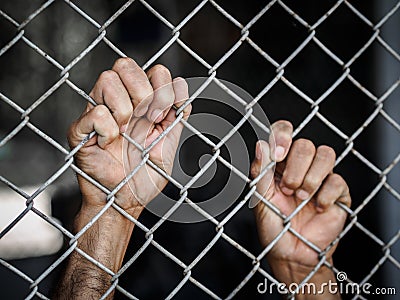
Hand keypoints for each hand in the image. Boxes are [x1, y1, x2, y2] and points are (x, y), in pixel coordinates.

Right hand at [68, 58, 190, 212]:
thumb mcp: (170, 143)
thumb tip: (181, 84)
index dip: (163, 87)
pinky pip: (95, 112)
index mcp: (141, 103)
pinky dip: (107, 130)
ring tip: (125, 134)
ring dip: (125, 109)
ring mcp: (98, 113)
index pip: (153, 70)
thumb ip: (179, 115)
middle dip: (144, 91)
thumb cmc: (145, 174)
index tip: (164, 116)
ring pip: (107, 80)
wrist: (127, 201)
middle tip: (149, 120)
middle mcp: (119, 103)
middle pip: (125, 65)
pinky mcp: (80, 130)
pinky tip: (108, 145)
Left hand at [251, 120, 350, 273]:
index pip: (283, 132)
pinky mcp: (337, 192)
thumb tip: (261, 145)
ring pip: (325, 154)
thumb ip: (260, 173)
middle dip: (295, 168)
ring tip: (301, 198)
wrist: (292, 254)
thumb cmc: (274, 228)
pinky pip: (337, 180)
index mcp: (278, 164)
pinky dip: (325, 195)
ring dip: (311, 178)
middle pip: (305, 144)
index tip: (278, 154)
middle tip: (288, 189)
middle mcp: (300, 167)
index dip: (283, 135)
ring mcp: (320, 178)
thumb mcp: (261, 200)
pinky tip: (317, 208)